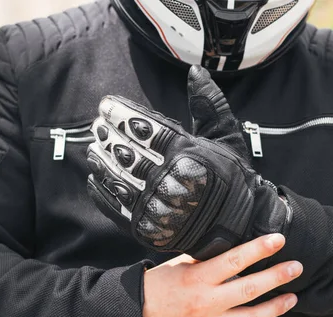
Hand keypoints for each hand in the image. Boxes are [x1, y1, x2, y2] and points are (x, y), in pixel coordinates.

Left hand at [86, 65, 291, 260]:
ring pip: (119, 180)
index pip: (147, 131)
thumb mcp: (227, 138)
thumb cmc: (233, 180)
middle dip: (109, 137)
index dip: (124, 116)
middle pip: (129, 154)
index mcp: (188, 156)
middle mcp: (170, 181)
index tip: (107, 105)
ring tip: (92, 148)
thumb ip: (209, 105)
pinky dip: (103, 193)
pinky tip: (94, 178)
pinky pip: (118, 209)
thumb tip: (195, 72)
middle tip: (97, 126)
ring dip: (102, 162)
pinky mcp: (149, 229)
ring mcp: (157, 208)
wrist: (240, 227)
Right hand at [142, 234, 302, 316]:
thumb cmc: (157, 288)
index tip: (278, 240)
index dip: (260, 248)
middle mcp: (207, 304)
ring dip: (276, 308)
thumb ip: (206, 259)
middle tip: (296, 267)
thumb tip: (233, 248)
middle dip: (278, 276)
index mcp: (197, 279)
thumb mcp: (178, 265)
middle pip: (251, 288)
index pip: (235, 260)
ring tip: (292, 297)